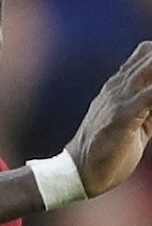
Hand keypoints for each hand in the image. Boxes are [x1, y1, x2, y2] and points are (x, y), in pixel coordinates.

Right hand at [66, 41, 151, 196]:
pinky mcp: (122, 117)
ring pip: (149, 69)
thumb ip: (150, 109)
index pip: (144, 54)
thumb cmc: (107, 151)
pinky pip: (150, 95)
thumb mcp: (135, 123)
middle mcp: (116, 88)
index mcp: (117, 87)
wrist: (80, 171)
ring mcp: (117, 100)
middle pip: (149, 56)